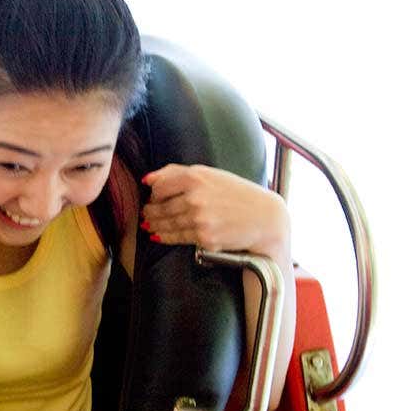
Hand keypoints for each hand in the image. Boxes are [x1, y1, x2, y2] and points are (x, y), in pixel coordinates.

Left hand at [141, 164, 288, 253]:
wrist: (265, 218)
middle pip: (161, 207)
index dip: (154, 194)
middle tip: (146, 214)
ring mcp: (199, 219)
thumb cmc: (237, 193)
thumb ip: (177, 173)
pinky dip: (164, 237)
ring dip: (154, 225)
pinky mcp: (204, 237)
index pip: (159, 187)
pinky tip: (158, 235)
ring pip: (167, 223)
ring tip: (149, 224)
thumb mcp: (211, 175)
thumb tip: (147, 179)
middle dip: (150, 212)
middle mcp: (195, 197)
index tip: (154, 197)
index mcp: (196, 177)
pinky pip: (177, 237)